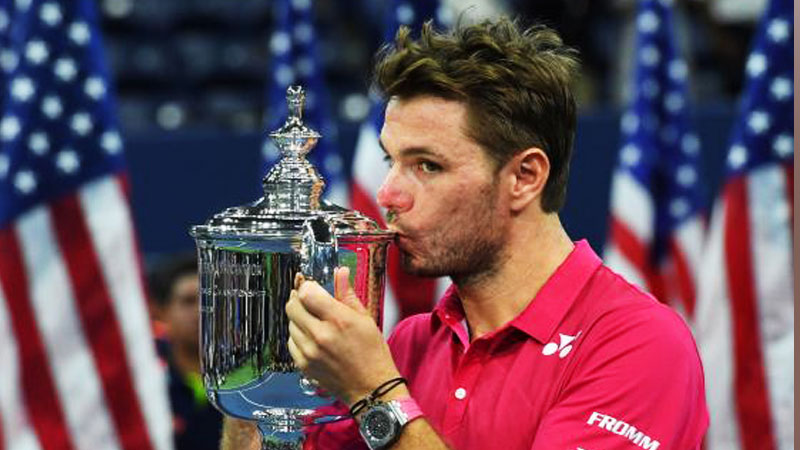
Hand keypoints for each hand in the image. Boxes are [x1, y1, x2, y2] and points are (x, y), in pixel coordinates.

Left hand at [285, 267, 400, 405]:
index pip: (306, 292)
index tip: (312, 286)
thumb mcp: (365, 318)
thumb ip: (347, 294)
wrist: (370, 388)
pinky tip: (313, 337)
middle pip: (292, 306)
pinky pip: (290, 341)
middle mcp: (320, 335)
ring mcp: (309, 351)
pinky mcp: (303, 364)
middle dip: (299, 298)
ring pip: (290, 323)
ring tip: (316, 321)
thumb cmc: (372, 353)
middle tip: (309, 299)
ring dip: (299, 317)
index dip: (307, 286)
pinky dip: (298, 335)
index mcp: (338, 320)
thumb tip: (340, 272)